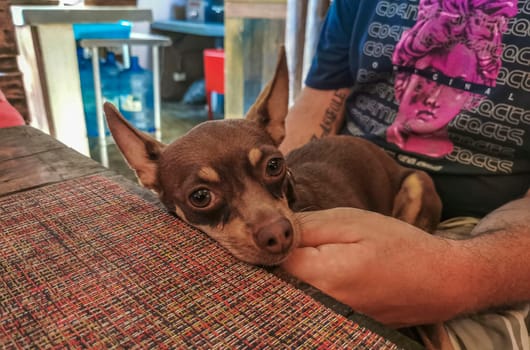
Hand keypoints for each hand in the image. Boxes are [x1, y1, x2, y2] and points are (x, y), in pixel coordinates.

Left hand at [281, 208, 467, 326]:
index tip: (269, 228)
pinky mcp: (337, 323)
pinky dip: (304, 287)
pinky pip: (307, 304)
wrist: (441, 282)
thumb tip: (273, 231)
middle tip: (282, 239)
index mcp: (321, 276)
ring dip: (288, 273)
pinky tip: (319, 271)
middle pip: (275, 282)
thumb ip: (306, 227)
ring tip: (304, 253)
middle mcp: (319, 305)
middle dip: (273, 259)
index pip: (269, 260)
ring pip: (289, 294)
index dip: (267, 241)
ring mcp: (328, 319)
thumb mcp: (351, 222)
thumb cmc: (398, 246)